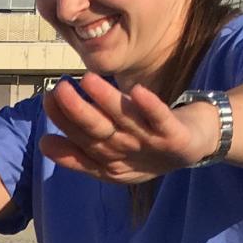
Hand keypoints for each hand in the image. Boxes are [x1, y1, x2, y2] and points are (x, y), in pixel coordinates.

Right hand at [39, 74, 218, 183]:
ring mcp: (151, 144)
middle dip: (77, 113)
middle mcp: (127, 153)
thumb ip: (80, 153)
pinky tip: (137, 90)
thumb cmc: (149, 147)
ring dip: (107, 102)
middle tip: (58, 90)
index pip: (81, 140)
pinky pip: (161, 119)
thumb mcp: (112, 158)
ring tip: (88, 80)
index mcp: (109, 162)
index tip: (46, 98)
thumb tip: (44, 143)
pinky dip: (150, 106)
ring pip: (125, 121)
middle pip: (99, 133)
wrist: (199, 147)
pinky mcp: (176, 135)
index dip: (63, 121)